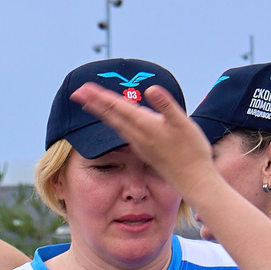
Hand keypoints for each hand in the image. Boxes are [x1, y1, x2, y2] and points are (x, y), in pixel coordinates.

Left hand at [66, 84, 216, 189]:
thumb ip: (166, 105)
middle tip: (76, 93)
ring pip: (115, 124)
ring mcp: (140, 144)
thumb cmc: (192, 152)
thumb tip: (151, 89)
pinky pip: (123, 132)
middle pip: (111, 115)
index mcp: (145, 125)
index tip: (83, 89)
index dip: (100, 96)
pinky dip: (113, 122)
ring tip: (89, 104)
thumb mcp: (182, 124)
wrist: (194, 181)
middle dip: (93, 102)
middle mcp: (138, 135)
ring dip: (101, 112)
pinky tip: (113, 121)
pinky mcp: (145, 150)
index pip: (117, 107)